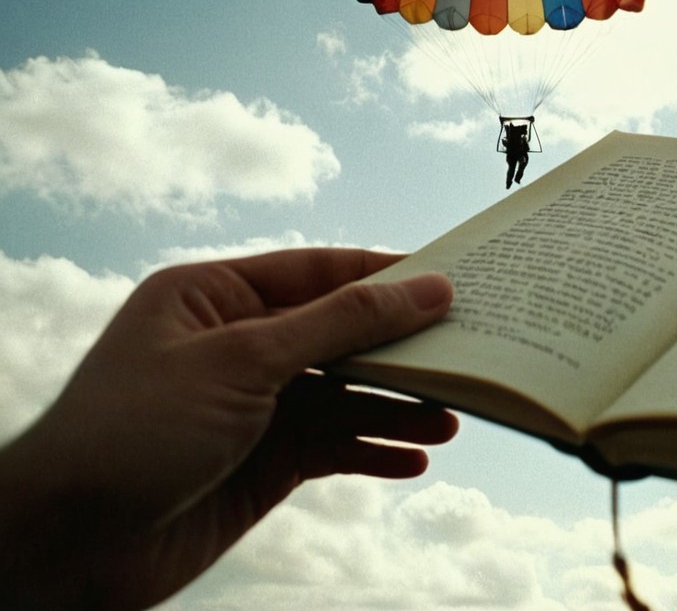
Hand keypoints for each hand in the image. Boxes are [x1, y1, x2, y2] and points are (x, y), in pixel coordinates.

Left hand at [0, 248, 456, 609]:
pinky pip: (333, 447)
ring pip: (345, 397)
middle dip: (400, 351)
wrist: (69, 545)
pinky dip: (372, 453)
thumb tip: (425, 288)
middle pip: (339, 337)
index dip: (384, 276)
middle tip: (465, 356)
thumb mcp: (243, 360)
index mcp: (213, 297)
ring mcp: (250, 407)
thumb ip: (340, 323)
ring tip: (449, 421)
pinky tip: (412, 461)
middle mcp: (235, 346)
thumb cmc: (131, 432)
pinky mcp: (261, 462)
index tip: (451, 281)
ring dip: (396, 410)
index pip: (317, 272)